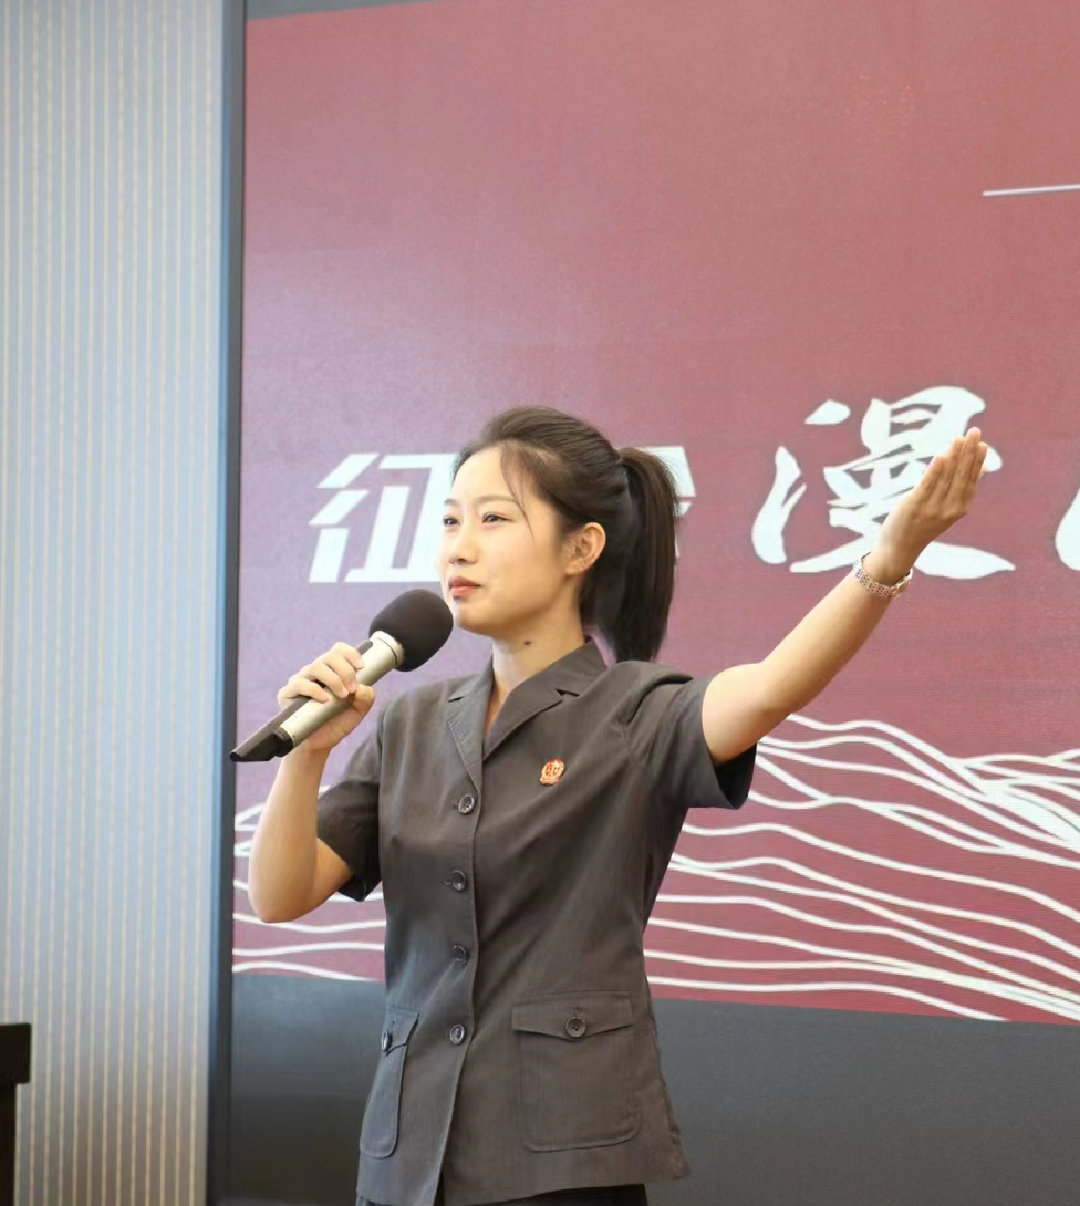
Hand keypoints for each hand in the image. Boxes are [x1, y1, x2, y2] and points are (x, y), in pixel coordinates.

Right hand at [276, 642, 374, 752]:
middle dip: (345, 670)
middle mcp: (315, 672)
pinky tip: (325, 700)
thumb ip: (366, 698)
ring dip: (333, 679)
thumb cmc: (336, 724)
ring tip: (341, 696)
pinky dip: (315, 690)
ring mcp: (300, 681)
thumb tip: (363, 687)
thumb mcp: (358, 712)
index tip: (361, 667)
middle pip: (329, 656)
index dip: (350, 654)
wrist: (319, 745)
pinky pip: (299, 684)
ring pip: (315, 667)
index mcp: (331, 671)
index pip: (338, 650)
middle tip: (352, 689)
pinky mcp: (287, 694)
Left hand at [874, 428, 988, 578]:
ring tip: (959, 437)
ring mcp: (932, 508)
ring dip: (954, 455)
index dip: (976, 461)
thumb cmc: (924, 524)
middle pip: (961, 475)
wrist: (900, 548)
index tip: (981, 443)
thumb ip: (962, 487)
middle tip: (974, 431)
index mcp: (960, 508)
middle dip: (968, 452)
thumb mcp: (948, 507)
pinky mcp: (915, 506)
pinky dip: (935, 470)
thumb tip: (982, 467)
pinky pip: (927, 485)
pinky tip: (941, 455)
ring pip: (946, 477)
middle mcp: (950, 508)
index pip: (971, 480)